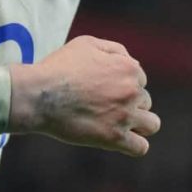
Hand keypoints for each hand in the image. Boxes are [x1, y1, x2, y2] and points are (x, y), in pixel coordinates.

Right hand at [9, 35, 159, 156]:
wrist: (39, 95)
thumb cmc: (58, 68)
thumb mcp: (85, 44)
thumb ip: (114, 50)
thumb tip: (131, 61)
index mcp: (128, 68)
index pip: (139, 79)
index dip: (121, 83)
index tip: (103, 89)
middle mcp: (132, 92)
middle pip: (145, 101)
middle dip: (128, 103)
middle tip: (103, 105)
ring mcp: (125, 116)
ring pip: (151, 125)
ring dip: (139, 124)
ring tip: (118, 124)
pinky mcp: (114, 138)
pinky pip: (140, 147)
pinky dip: (133, 145)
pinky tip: (119, 140)